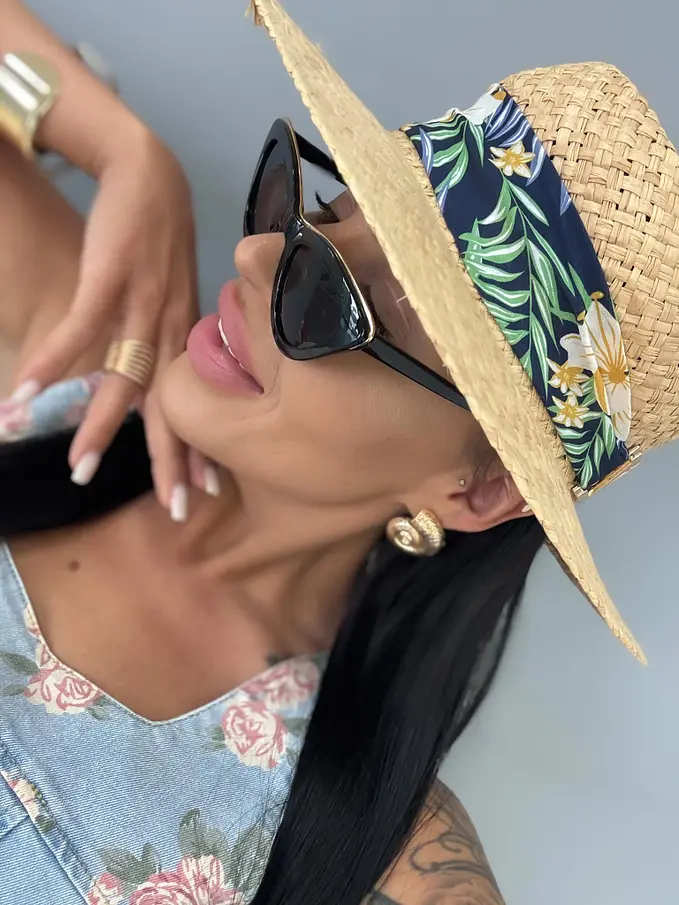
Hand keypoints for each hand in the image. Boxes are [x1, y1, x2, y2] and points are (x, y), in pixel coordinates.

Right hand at [12, 126, 217, 516]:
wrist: (149, 172)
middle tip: (172, 509)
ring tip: (81, 469)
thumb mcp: (173, 293)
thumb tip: (156, 376)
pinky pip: (78, 330)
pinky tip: (25, 397)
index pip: (195, 406)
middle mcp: (172, 328)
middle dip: (170, 460)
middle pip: (172, 406)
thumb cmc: (158, 236)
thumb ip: (168, 337)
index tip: (203, 492)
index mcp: (185, 335)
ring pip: (124, 379)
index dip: (198, 449)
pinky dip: (50, 364)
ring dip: (100, 426)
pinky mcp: (110, 277)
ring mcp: (142, 304)